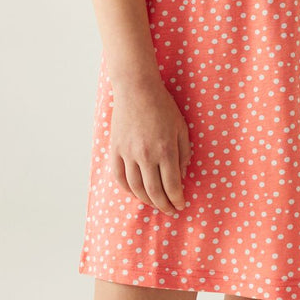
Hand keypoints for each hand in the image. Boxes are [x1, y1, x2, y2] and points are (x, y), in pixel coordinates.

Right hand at [109, 77, 192, 214]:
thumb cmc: (163, 106)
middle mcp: (146, 155)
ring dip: (147, 200)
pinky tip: (136, 193)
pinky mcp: (115, 150)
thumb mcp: (181, 127)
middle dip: (164, 205)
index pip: (172, 185)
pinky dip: (128, 190)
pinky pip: (120, 178)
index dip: (177, 199)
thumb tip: (182, 176)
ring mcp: (128, 154)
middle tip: (170, 210)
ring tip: (155, 203)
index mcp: (166, 149)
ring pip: (136, 188)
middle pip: (154, 192)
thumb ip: (184, 153)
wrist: (137, 88)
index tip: (181, 205)